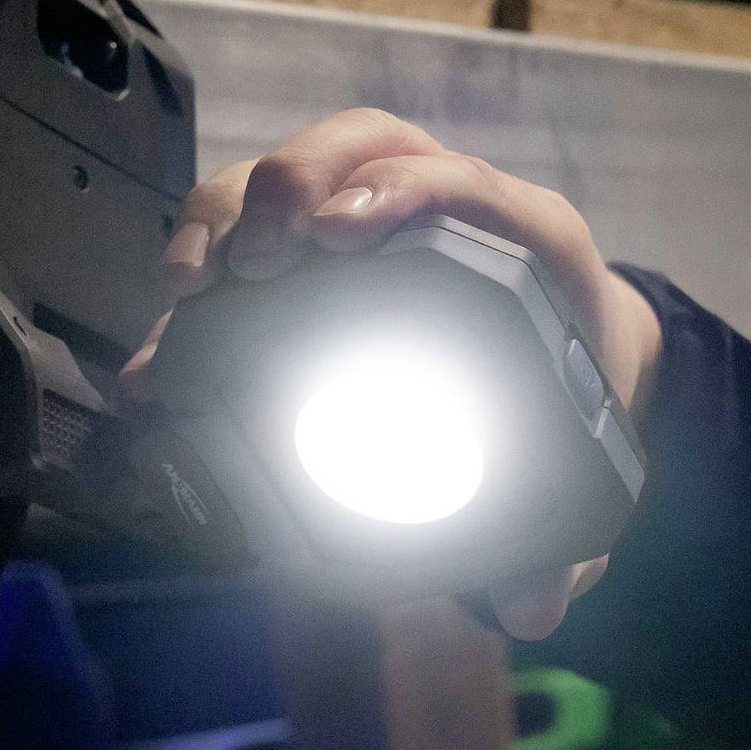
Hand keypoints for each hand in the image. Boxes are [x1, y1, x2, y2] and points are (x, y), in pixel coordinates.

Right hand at [119, 107, 662, 640]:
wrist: (573, 354)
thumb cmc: (573, 391)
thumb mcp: (579, 458)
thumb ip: (558, 541)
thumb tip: (530, 605)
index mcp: (529, 241)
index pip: (467, 186)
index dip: (401, 192)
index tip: (340, 232)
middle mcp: (447, 200)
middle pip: (364, 144)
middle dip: (295, 184)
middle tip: (256, 261)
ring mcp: (377, 206)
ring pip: (300, 162)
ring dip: (234, 208)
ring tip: (192, 280)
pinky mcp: (321, 233)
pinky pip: (255, 211)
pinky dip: (206, 244)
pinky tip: (171, 308)